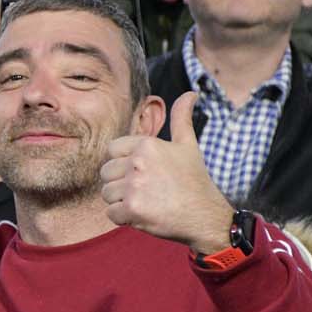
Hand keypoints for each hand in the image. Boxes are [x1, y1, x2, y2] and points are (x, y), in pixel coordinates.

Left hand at [100, 92, 233, 254]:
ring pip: (106, 193)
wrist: (205, 216)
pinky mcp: (132, 208)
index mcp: (147, 144)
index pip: (111, 151)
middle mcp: (138, 162)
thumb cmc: (194, 180)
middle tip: (147, 190)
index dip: (123, 164)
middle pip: (105, 173)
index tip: (143, 173)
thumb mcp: (188, 146)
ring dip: (122, 202)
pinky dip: (124, 218)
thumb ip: (181, 118)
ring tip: (147, 202)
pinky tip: (144, 215)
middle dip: (121, 184)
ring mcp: (134, 185)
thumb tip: (190, 93)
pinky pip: (110, 213)